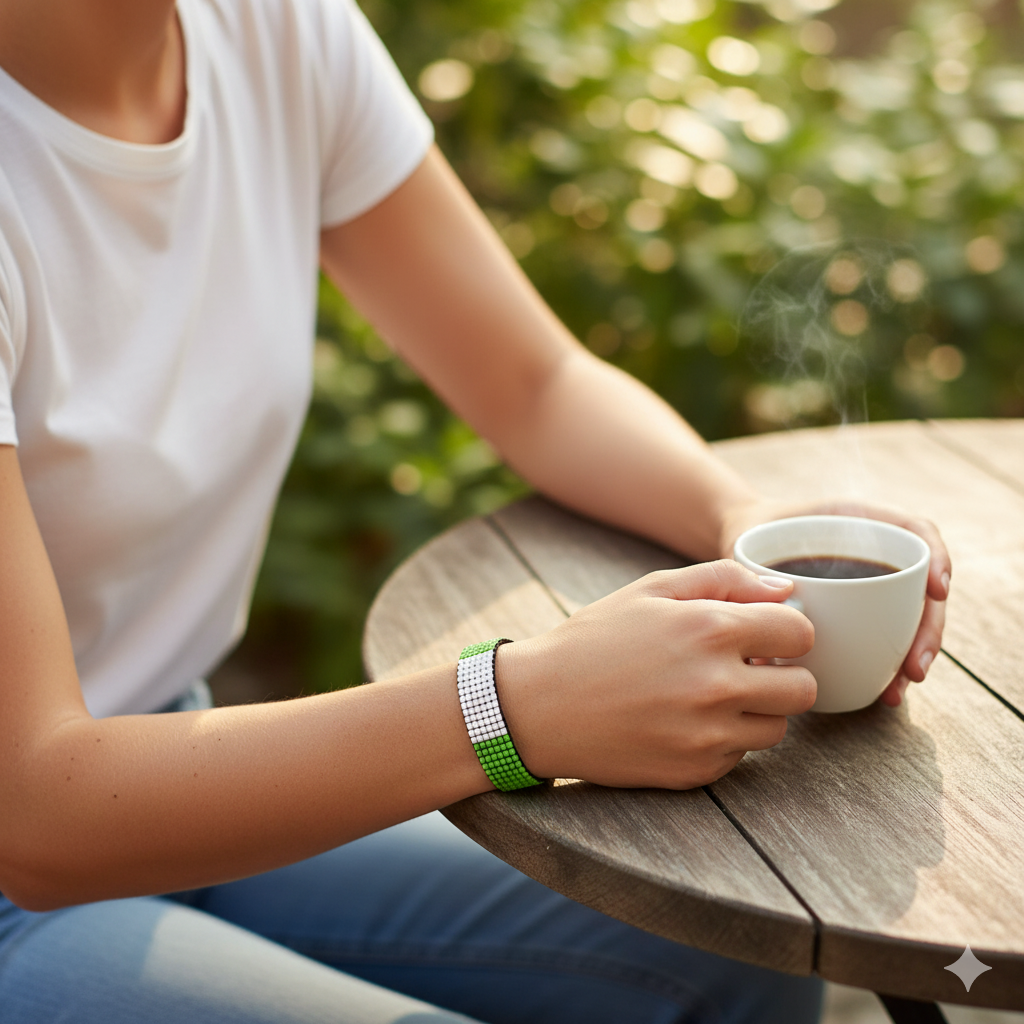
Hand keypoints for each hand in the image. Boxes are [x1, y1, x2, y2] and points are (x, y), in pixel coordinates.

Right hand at [497, 561, 815, 788]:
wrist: (538, 706)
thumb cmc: (594, 639)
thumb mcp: (652, 590)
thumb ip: (725, 580)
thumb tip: (785, 591)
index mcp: (712, 630)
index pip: (800, 634)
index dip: (785, 630)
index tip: (763, 635)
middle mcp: (718, 686)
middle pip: (803, 688)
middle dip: (781, 674)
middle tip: (745, 668)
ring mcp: (708, 736)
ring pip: (778, 728)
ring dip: (757, 710)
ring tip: (711, 695)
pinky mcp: (695, 773)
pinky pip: (739, 756)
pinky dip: (724, 739)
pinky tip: (684, 721)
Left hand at [719, 497, 950, 707]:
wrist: (739, 543)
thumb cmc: (749, 538)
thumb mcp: (748, 542)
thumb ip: (755, 574)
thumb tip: (766, 627)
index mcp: (857, 522)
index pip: (915, 531)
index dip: (936, 558)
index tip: (936, 591)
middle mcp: (873, 551)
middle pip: (919, 587)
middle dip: (927, 629)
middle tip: (914, 668)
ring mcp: (870, 582)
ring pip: (909, 617)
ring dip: (911, 654)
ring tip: (897, 689)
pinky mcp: (860, 612)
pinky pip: (884, 637)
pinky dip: (887, 664)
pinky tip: (882, 691)